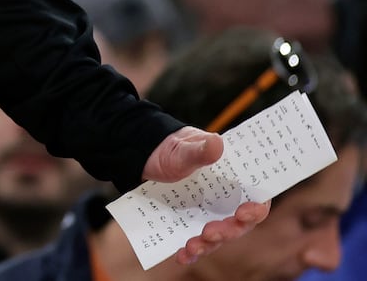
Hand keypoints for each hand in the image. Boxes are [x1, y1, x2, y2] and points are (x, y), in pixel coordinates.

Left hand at [143, 127, 270, 264]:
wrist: (144, 158)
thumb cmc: (171, 149)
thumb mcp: (181, 148)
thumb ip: (199, 149)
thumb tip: (217, 143)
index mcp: (233, 179)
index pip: (257, 197)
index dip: (256, 209)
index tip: (244, 213)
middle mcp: (226, 200)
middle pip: (239, 222)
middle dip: (228, 231)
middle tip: (211, 233)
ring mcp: (208, 214)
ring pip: (219, 235)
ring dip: (209, 245)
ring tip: (193, 246)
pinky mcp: (191, 224)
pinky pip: (196, 242)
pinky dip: (192, 253)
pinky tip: (183, 257)